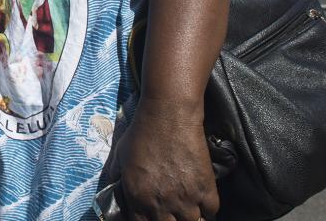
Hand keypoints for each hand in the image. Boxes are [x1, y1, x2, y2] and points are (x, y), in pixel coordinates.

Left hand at [113, 98, 218, 220]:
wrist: (168, 115)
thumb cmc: (141, 132)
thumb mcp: (120, 156)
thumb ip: (117, 178)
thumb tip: (115, 190)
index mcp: (138, 198)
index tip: (151, 216)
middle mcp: (162, 204)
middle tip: (170, 213)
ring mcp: (186, 199)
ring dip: (189, 218)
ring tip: (186, 209)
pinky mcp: (206, 189)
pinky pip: (211, 212)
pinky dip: (207, 209)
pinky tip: (201, 201)